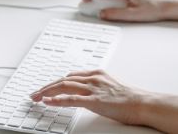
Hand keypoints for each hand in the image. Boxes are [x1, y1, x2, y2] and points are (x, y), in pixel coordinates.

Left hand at [29, 69, 151, 125]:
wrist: (143, 103)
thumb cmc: (130, 98)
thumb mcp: (111, 88)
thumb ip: (97, 88)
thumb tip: (86, 94)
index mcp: (97, 73)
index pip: (70, 76)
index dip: (55, 83)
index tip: (46, 88)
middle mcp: (93, 77)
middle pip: (63, 80)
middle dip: (47, 87)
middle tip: (35, 94)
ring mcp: (94, 88)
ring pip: (64, 86)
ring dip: (47, 92)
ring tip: (36, 97)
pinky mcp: (95, 100)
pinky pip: (71, 99)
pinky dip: (57, 99)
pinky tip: (47, 101)